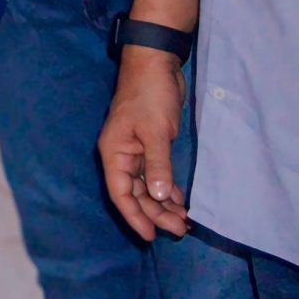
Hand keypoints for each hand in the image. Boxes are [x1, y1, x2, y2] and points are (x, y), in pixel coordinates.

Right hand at [99, 47, 190, 240]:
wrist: (156, 63)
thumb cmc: (150, 95)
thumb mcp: (156, 132)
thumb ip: (158, 166)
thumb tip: (158, 198)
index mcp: (114, 152)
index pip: (121, 193)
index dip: (135, 216)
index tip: (152, 236)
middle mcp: (122, 155)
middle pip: (135, 193)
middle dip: (156, 213)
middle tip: (180, 229)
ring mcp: (136, 150)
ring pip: (147, 186)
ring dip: (162, 203)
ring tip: (184, 219)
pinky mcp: (151, 143)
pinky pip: (156, 174)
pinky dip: (166, 187)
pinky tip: (179, 199)